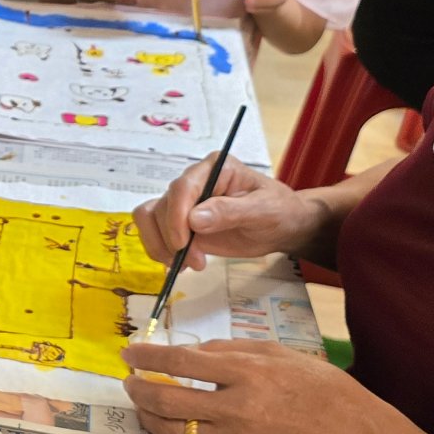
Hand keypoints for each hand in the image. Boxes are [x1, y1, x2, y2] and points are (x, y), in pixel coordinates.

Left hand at [121, 338, 393, 433]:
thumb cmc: (320, 388)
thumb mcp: (279, 354)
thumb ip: (231, 351)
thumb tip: (192, 353)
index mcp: (248, 374)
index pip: (181, 363)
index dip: (147, 357)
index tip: (129, 352)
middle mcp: (236, 409)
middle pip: (166, 400)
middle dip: (137, 389)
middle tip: (128, 379)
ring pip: (172, 430)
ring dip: (147, 415)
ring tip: (140, 401)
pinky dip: (175, 431)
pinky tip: (170, 420)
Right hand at [132, 156, 327, 270]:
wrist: (282, 226)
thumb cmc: (278, 211)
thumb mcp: (263, 210)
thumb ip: (229, 211)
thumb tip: (194, 219)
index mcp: (214, 168)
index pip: (183, 187)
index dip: (176, 216)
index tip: (182, 243)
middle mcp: (194, 181)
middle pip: (162, 205)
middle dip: (173, 238)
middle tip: (195, 262)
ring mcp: (184, 202)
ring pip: (151, 218)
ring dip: (162, 245)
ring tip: (187, 264)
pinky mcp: (180, 222)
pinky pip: (154, 231)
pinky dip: (159, 249)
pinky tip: (179, 264)